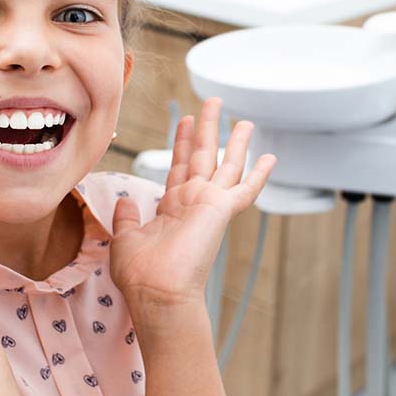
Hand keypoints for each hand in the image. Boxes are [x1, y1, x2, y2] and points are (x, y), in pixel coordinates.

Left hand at [109, 97, 275, 308]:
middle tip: (212, 104)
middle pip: (203, 156)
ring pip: (226, 164)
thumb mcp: (125, 238)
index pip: (179, 167)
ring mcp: (209, 205)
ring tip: (242, 120)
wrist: (157, 292)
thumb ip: (127, 217)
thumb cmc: (141, 275)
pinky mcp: (221, 209)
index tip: (185, 122)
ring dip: (233, 141)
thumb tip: (125, 200)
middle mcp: (193, 202)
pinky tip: (270, 157)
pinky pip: (245, 189)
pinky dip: (259, 174)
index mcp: (172, 207)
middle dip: (207, 128)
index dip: (182, 144)